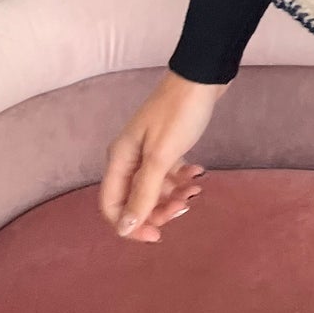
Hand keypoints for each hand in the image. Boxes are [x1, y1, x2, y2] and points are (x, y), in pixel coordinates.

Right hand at [100, 70, 227, 242]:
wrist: (202, 76)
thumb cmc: (179, 113)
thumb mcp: (160, 157)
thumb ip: (142, 194)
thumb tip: (124, 228)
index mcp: (119, 160)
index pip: (112, 207)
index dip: (130, 226)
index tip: (156, 236)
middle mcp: (128, 157)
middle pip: (134, 200)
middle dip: (157, 211)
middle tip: (184, 208)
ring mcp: (147, 151)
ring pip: (154, 189)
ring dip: (173, 195)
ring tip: (195, 190)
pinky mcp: (166, 145)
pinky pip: (168, 174)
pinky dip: (181, 179)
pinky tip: (198, 174)